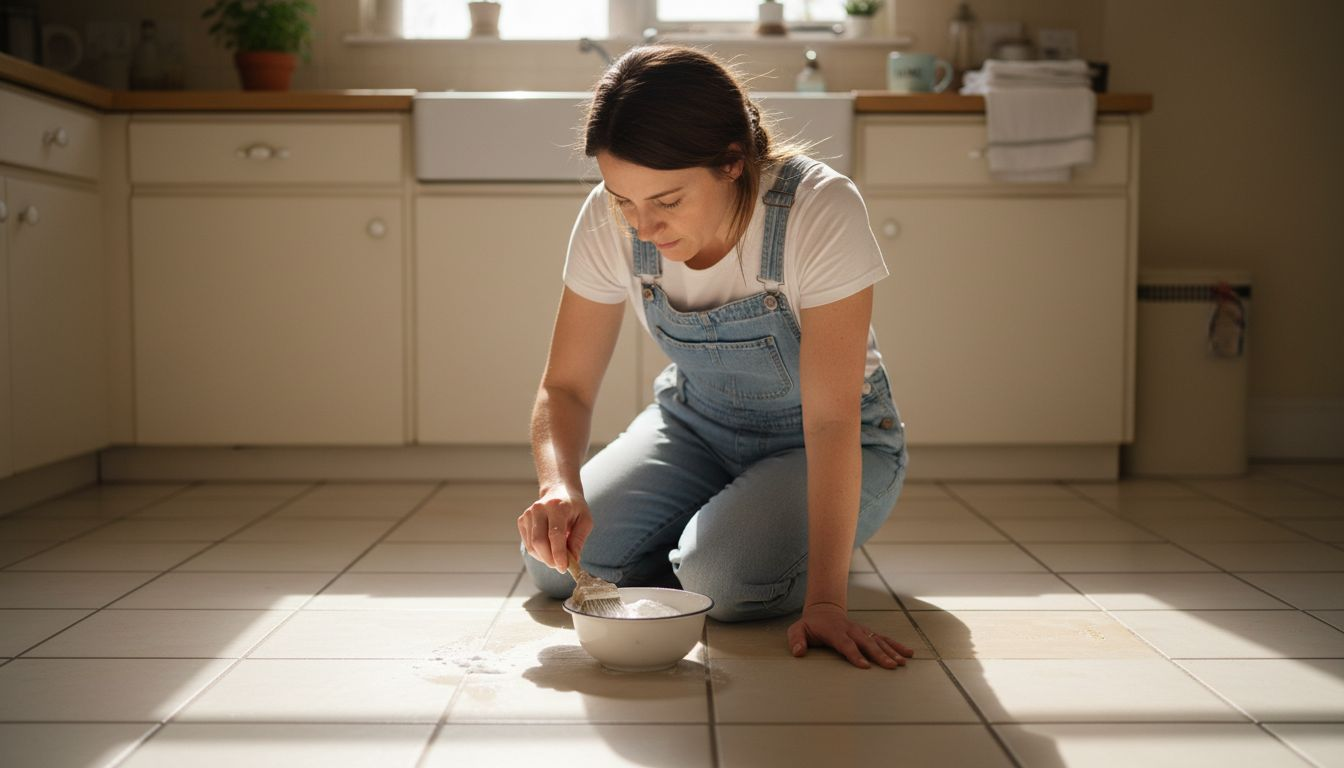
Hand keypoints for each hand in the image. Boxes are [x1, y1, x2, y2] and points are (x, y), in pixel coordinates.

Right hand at [518, 486, 592, 572]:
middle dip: (550, 559)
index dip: (558, 554)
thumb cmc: (574, 508)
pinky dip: (538, 553)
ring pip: (532, 546)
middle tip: (560, 567)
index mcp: (557, 506)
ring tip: (556, 557)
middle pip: (539, 541)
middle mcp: (539, 508)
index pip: (555, 534)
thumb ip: (579, 540)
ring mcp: (528, 514)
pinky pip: (528, 544)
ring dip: (544, 558)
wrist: (559, 491)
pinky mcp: (522, 520)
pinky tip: (548, 549)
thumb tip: (573, 560)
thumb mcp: (585, 520)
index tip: (564, 568)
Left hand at [787, 602, 915, 669]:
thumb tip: (798, 652)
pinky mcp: (868, 633)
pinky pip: (883, 639)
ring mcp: (861, 631)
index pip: (846, 644)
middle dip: (879, 655)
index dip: (855, 655)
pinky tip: (908, 653)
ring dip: (891, 651)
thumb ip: (796, 640)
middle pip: (866, 643)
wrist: (824, 610)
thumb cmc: (810, 626)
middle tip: (891, 666)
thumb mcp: (797, 630)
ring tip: (902, 662)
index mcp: (834, 631)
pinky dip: (896, 646)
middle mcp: (851, 630)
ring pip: (878, 641)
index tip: (865, 666)